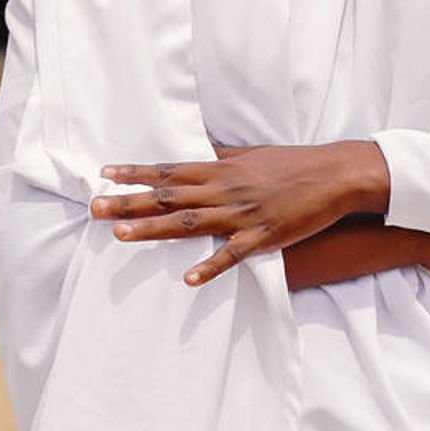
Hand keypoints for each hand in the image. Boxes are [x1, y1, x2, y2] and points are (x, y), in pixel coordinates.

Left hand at [91, 141, 389, 286]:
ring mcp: (242, 214)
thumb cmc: (291, 164)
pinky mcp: (263, 236)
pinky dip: (211, 266)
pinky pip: (232, 255)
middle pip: (169, 197)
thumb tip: (196, 150)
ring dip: (154, 230)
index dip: (136, 173)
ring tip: (121, 235)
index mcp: (220, 169)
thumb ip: (220, 157)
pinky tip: (189, 279)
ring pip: (190, 223)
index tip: (105, 174)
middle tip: (95, 208)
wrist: (334, 174)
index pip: (169, 171)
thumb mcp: (250, 155)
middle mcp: (224, 190)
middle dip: (130, 202)